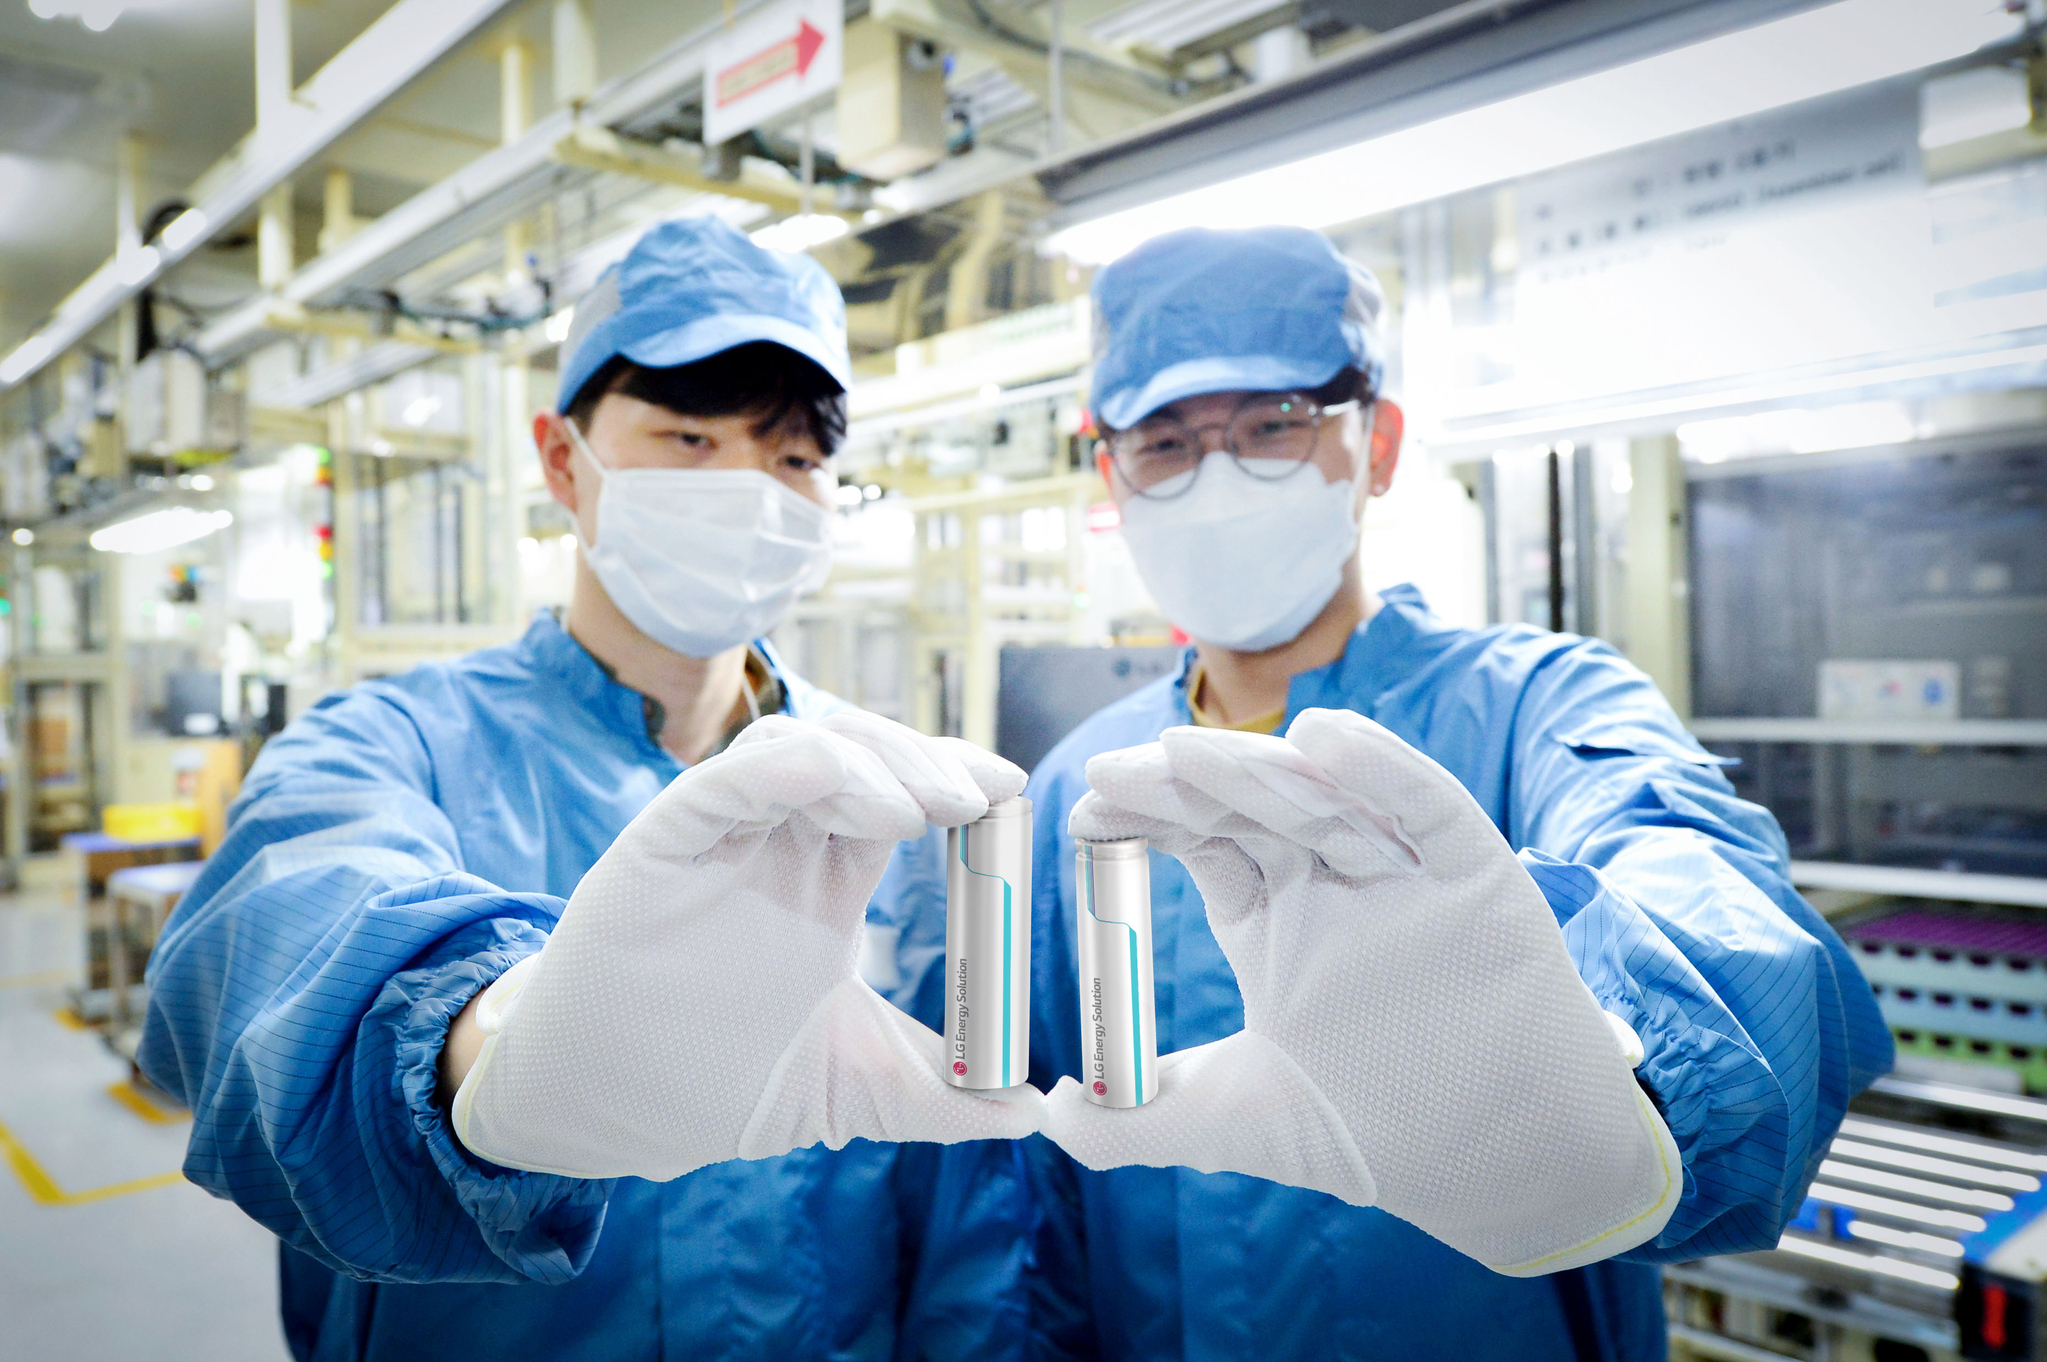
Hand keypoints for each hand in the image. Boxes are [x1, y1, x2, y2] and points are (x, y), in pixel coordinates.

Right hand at [452, 710, 1042, 1179]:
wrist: (616, 1114)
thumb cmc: (722, 1078)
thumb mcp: (856, 1087)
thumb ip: (941, 1098)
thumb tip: (1033, 1116)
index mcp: (826, 881)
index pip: (899, 795)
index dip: (951, 778)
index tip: (1008, 791)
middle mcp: (778, 845)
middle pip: (857, 757)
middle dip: (919, 762)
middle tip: (973, 796)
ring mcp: (719, 840)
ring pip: (793, 751)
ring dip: (861, 761)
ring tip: (913, 811)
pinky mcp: (659, 849)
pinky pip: (716, 786)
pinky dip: (774, 769)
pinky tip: (825, 775)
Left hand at [1043, 708, 1678, 1275]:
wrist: (1506, 1166)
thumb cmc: (1380, 1133)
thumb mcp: (1243, 1123)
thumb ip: (1142, 1122)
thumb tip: (1045, 1117)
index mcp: (1274, 920)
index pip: (1201, 843)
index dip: (1147, 818)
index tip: (1086, 811)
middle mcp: (1332, 884)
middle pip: (1252, 809)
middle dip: (1184, 785)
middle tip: (1117, 772)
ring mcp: (1404, 875)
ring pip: (1325, 800)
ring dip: (1258, 771)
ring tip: (1188, 750)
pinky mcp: (1475, 877)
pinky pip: (1427, 809)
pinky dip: (1383, 771)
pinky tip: (1326, 741)